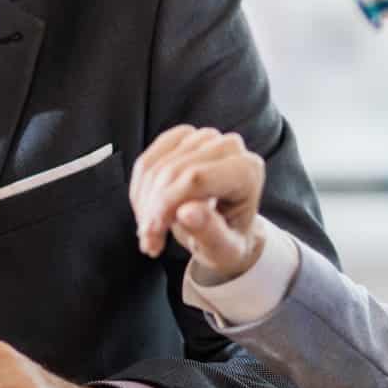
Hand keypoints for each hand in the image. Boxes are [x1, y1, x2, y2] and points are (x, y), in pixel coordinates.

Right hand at [129, 125, 265, 284]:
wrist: (228, 231)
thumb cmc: (230, 242)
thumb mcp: (225, 250)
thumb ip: (210, 232)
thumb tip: (186, 212)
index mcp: (247, 171)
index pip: (195, 178)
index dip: (167, 205)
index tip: (153, 235)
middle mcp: (230, 147)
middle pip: (172, 171)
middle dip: (153, 208)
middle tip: (149, 240)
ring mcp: (205, 139)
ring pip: (155, 166)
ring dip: (144, 202)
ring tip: (150, 231)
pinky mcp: (184, 137)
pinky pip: (148, 160)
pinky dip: (140, 189)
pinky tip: (147, 211)